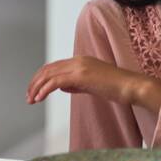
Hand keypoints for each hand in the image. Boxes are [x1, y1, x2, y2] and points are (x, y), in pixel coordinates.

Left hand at [27, 56, 160, 108]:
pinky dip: (44, 90)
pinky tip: (40, 98)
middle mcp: (76, 61)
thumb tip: (61, 87)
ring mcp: (78, 67)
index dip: (40, 79)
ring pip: (48, 75)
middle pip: (47, 70)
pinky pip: (56, 82)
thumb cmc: (116, 88)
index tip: (34, 91)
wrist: (132, 87)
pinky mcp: (80, 75)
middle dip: (34, 83)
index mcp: (79, 61)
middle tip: (28, 97)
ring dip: (37, 88)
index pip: (52, 67)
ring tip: (31, 100)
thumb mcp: (91, 84)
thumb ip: (75, 84)